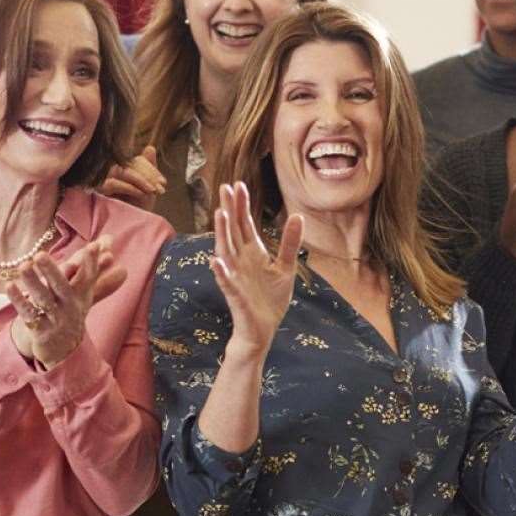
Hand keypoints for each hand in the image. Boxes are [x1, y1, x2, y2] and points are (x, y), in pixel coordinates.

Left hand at [7, 236, 123, 367]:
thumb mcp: (84, 292)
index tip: (92, 246)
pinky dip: (19, 299)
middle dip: (51, 271)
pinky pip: (28, 313)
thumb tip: (107, 239)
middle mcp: (70, 307)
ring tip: (23, 266)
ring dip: (33, 282)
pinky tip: (9, 285)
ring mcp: (55, 319)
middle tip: (40, 255)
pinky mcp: (40, 330)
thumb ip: (92, 266)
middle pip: (61, 287)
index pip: (88, 277)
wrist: (63, 350)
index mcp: (81, 296)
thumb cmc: (71, 310)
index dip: (91, 262)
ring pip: (43, 299)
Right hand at [97, 146, 165, 210]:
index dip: (151, 170)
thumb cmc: (136, 209)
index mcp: (123, 169)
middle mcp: (110, 171)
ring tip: (153, 192)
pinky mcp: (97, 188)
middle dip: (148, 175)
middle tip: (160, 188)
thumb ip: (149, 168)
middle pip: (130, 164)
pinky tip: (141, 194)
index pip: (136, 161)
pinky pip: (114, 182)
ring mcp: (102, 178)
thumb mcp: (147, 189)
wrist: (128, 228)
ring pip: (122, 170)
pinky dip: (130, 187)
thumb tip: (150, 148)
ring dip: (140, 180)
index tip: (164, 183)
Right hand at [211, 182, 302, 362]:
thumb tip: (298, 216)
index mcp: (253, 253)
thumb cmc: (271, 300)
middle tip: (225, 187)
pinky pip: (227, 283)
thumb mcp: (286, 268)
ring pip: (226, 252)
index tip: (238, 184)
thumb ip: (290, 243)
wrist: (261, 331)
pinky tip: (217, 262)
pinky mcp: (235, 296)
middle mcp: (241, 261)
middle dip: (229, 210)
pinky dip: (222, 273)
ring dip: (222, 234)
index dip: (241, 205)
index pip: (245, 224)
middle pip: (233, 231)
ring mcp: (236, 277)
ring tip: (220, 215)